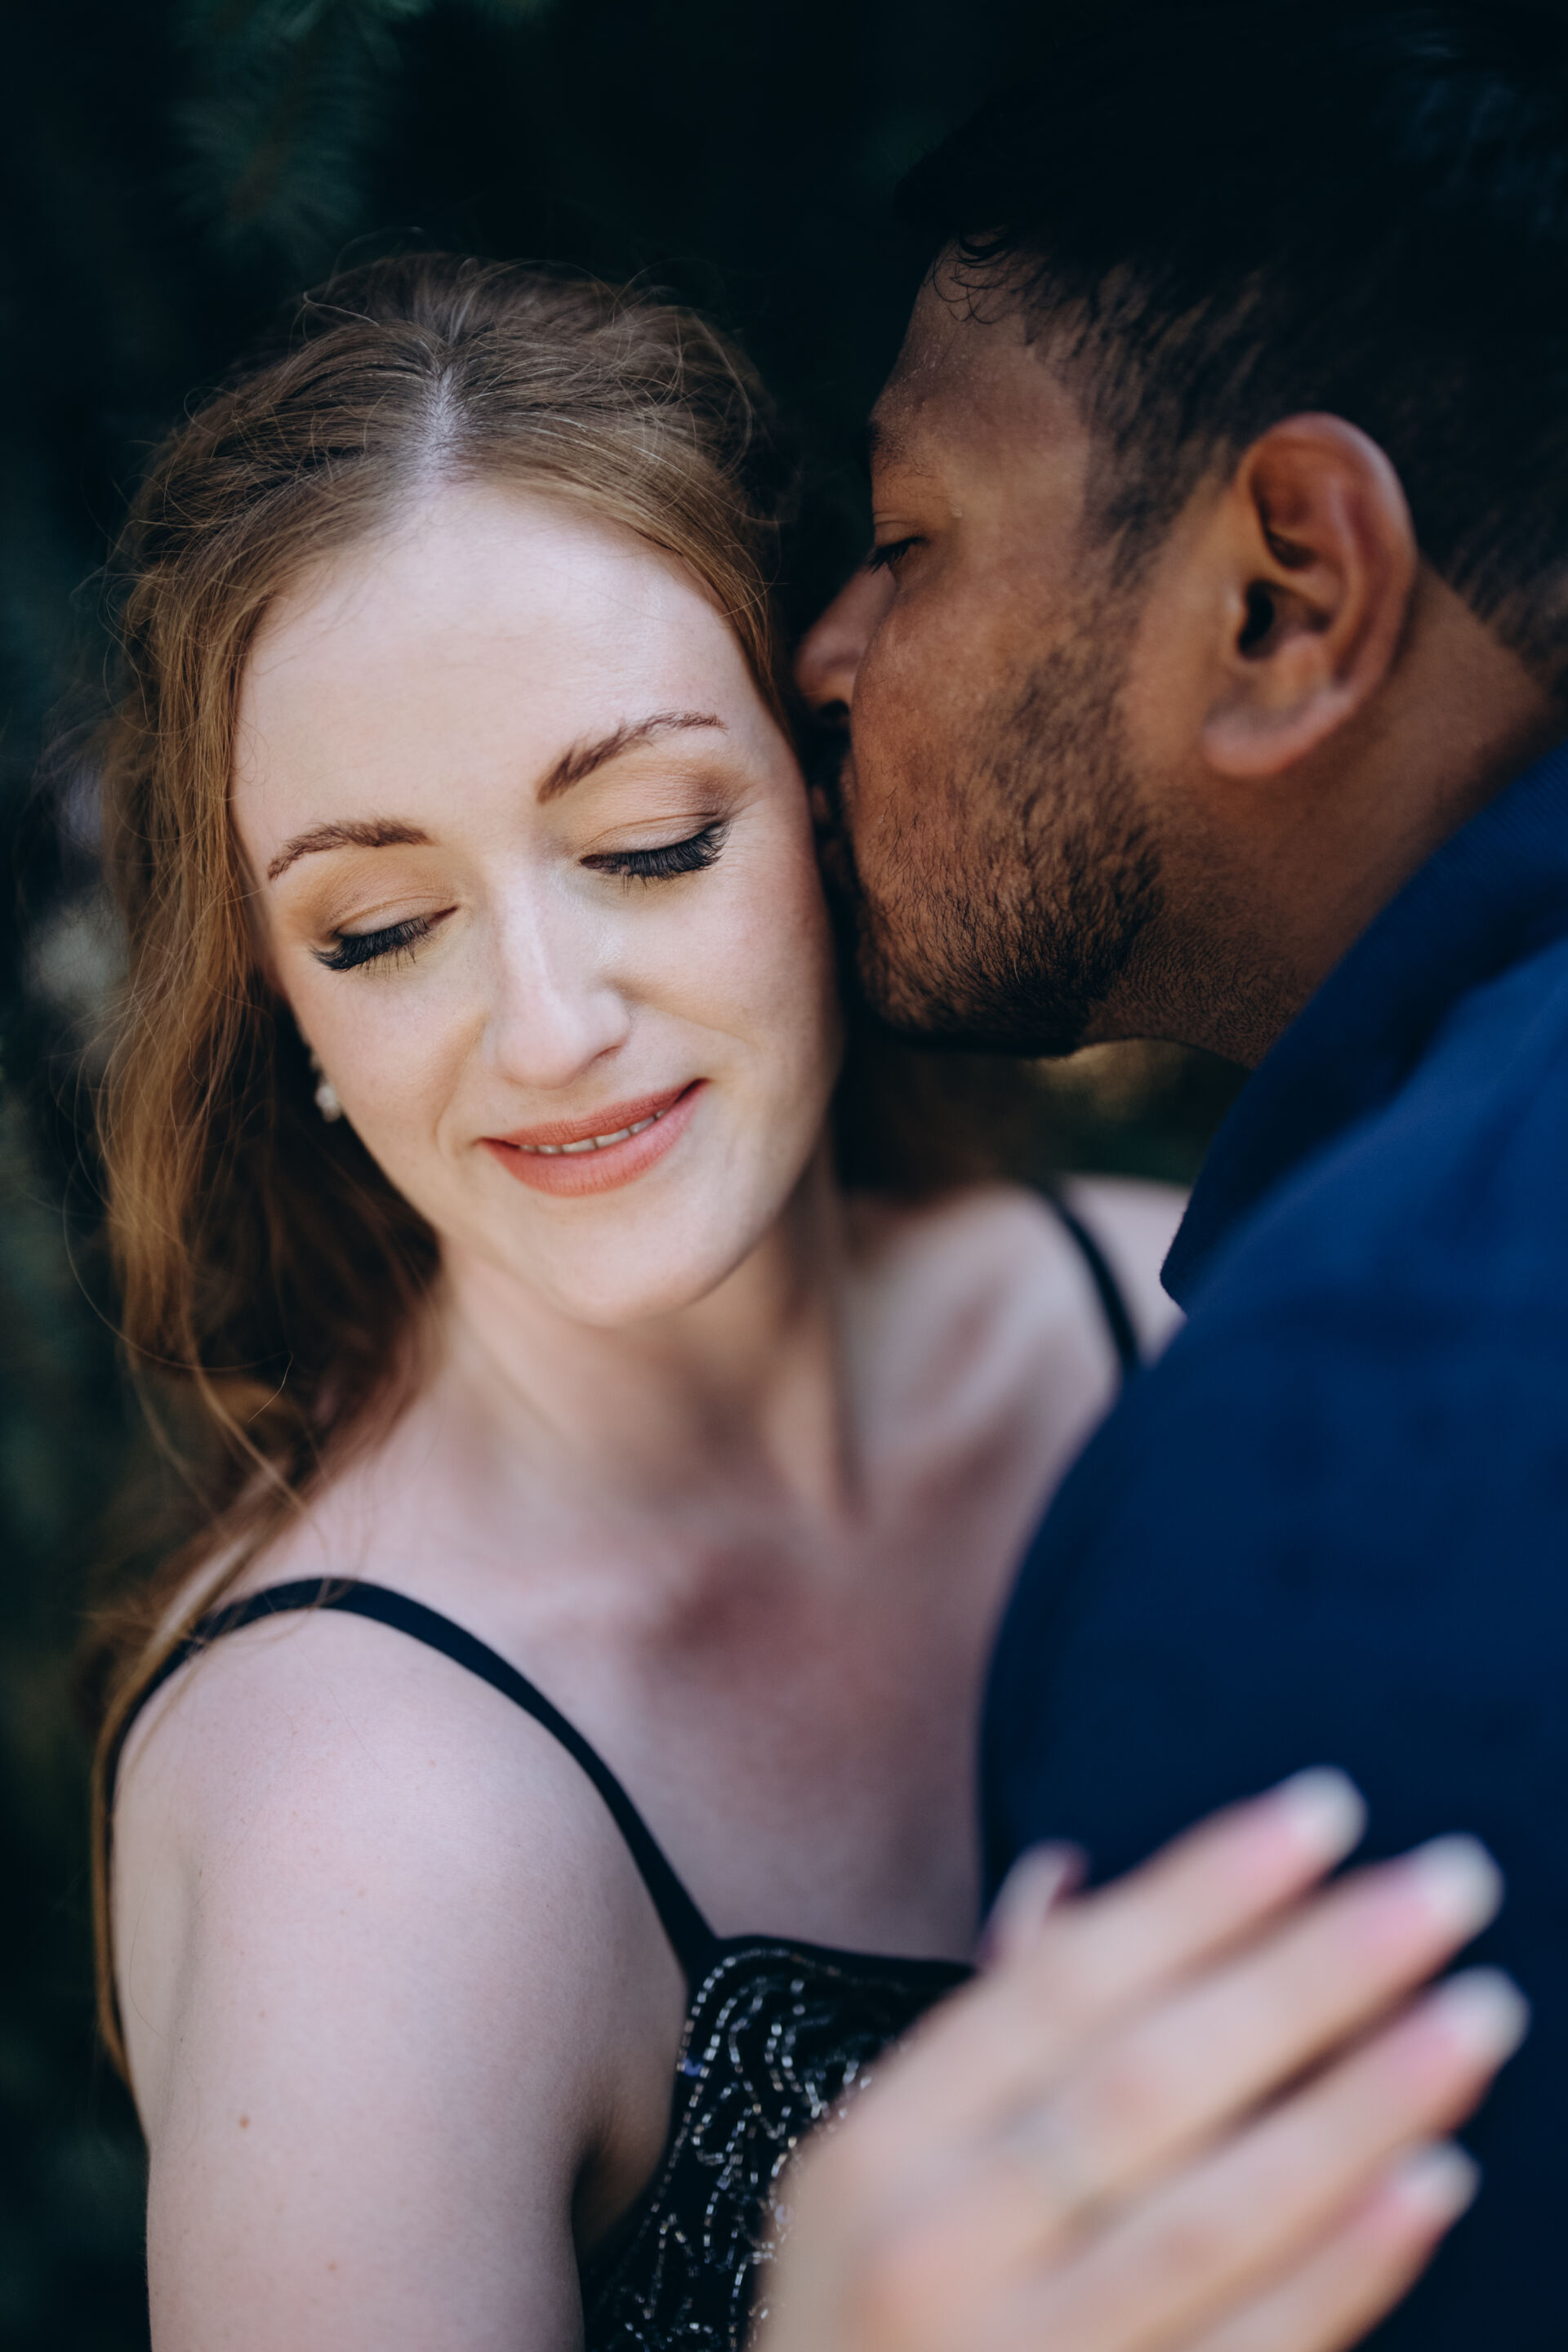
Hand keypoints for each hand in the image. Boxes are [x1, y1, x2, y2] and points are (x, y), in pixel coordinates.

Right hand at [756, 1772, 1524, 2351]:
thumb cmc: (868, 2315)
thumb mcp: (875, 2167)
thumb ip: (986, 2029)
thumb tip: (1072, 1877)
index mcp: (881, 2148)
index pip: (1060, 1986)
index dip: (1197, 1891)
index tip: (1324, 1810)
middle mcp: (943, 2249)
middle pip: (1149, 2083)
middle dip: (1307, 1973)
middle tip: (1448, 1884)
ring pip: (1216, 2215)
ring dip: (1359, 2108)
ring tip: (1476, 2012)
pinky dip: (1346, 2267)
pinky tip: (1435, 2178)